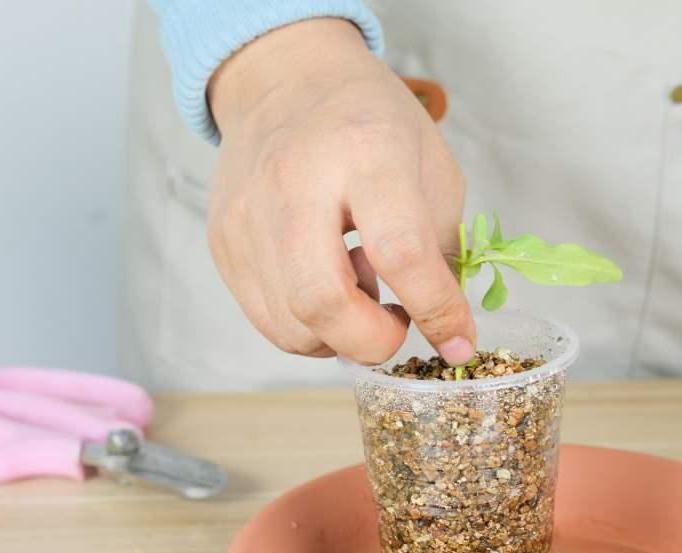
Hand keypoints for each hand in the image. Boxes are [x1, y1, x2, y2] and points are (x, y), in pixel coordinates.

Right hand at [205, 19, 473, 364]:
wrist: (285, 81)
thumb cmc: (370, 123)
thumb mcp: (431, 165)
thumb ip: (441, 249)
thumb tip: (445, 329)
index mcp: (367, 151)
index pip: (400, 251)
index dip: (435, 310)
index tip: (458, 340)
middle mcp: (297, 182)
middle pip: (322, 300)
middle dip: (372, 341)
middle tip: (397, 326)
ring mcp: (249, 215)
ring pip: (290, 325)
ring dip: (340, 335)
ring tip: (360, 291)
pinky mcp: (224, 242)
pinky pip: (267, 319)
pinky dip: (309, 327)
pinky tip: (328, 284)